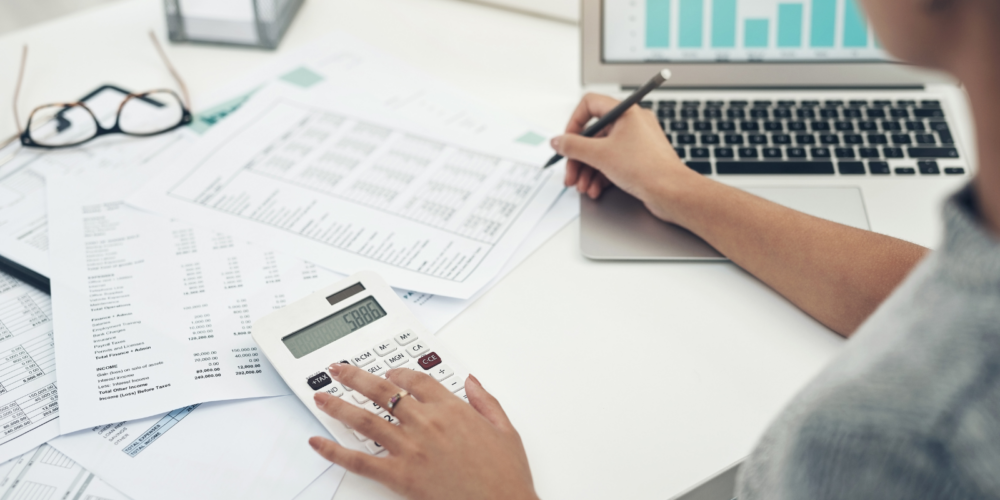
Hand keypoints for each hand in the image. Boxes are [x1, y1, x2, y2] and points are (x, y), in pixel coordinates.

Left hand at [309, 364, 538, 499]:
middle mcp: (426, 422)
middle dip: (356, 377)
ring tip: (321, 396)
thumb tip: (470, 382)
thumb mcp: (504, 429)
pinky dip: (335, 451)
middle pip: (382, 391)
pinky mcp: (400, 475)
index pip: (415, 380)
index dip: (397, 373)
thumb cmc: (505, 474)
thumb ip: (485, 400)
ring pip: (365, 419)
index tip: (387, 373)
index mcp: (451, 408)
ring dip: (338, 405)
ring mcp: (410, 448)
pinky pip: (360, 461)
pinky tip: (318, 443)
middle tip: (338, 370)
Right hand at [554, 93, 701, 222]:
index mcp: (625, 112)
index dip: (574, 123)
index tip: (567, 141)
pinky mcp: (638, 160)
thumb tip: (558, 141)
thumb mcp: (600, 155)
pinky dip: (600, 176)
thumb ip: (573, 146)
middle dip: (578, 158)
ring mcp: (635, 142)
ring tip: (582, 186)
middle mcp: (631, 124)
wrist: (672, 192)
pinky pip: (612, 163)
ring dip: (587, 171)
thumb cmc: (647, 168)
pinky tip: (595, 189)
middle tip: (570, 174)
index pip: (590, 105)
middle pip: (593, 135)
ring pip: (601, 152)